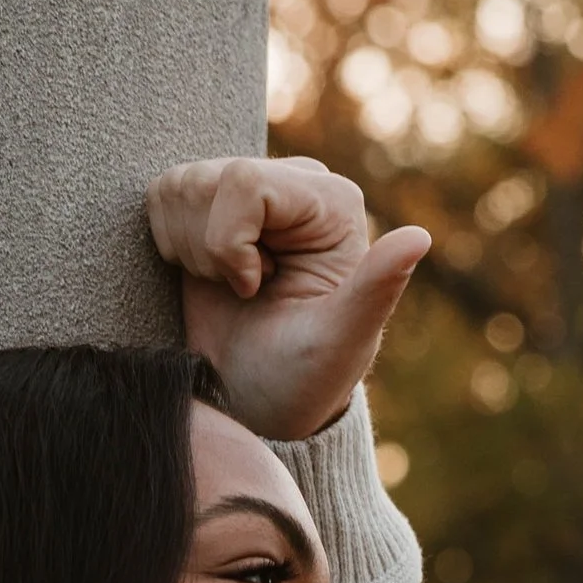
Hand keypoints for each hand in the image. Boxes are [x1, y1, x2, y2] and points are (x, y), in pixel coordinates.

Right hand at [146, 155, 429, 438]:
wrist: (253, 402)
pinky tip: (208, 278)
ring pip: (180, 185)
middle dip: (209, 250)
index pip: (243, 182)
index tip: (256, 289)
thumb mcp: (340, 341)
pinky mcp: (212, 204)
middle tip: (244, 293)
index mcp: (332, 202)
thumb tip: (420, 238)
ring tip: (230, 288)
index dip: (230, 244)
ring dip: (190, 251)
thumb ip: (374, 290)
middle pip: (208, 180)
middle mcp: (296, 183)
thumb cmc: (301, 379)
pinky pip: (162, 195)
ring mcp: (252, 188)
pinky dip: (170, 246)